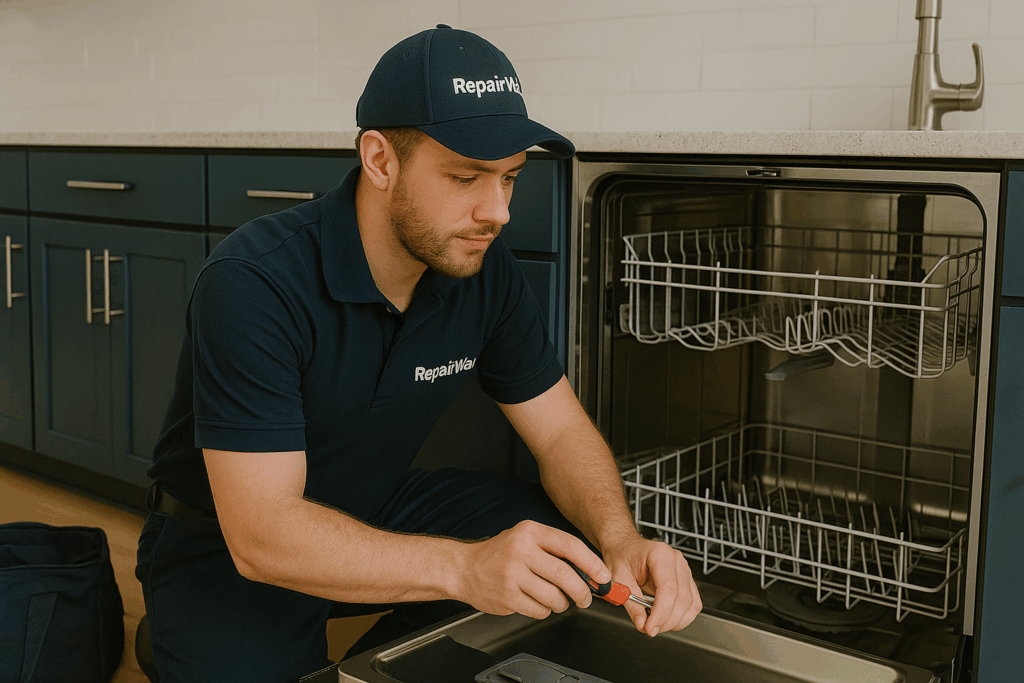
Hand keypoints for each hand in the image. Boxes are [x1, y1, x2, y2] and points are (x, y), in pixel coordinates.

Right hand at [452, 520, 609, 619]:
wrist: (464, 568)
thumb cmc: (500, 554)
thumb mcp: (526, 539)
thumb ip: (554, 550)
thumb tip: (590, 571)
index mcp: (530, 532)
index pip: (570, 546)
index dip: (592, 563)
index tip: (604, 576)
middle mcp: (521, 550)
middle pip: (565, 574)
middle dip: (582, 591)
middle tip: (586, 597)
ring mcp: (512, 574)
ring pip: (554, 596)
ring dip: (562, 603)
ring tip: (557, 600)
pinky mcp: (507, 597)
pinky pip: (539, 610)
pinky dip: (545, 610)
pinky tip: (537, 602)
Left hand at [603, 538, 700, 635]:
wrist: (624, 546)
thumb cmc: (622, 556)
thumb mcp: (619, 578)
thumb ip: (631, 603)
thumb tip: (642, 624)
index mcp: (660, 555)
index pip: (668, 590)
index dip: (661, 613)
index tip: (650, 628)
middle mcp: (677, 561)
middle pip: (682, 599)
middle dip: (666, 620)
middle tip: (649, 629)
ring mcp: (684, 570)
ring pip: (691, 604)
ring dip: (675, 621)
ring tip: (656, 623)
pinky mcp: (687, 580)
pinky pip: (692, 603)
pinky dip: (681, 616)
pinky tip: (666, 618)